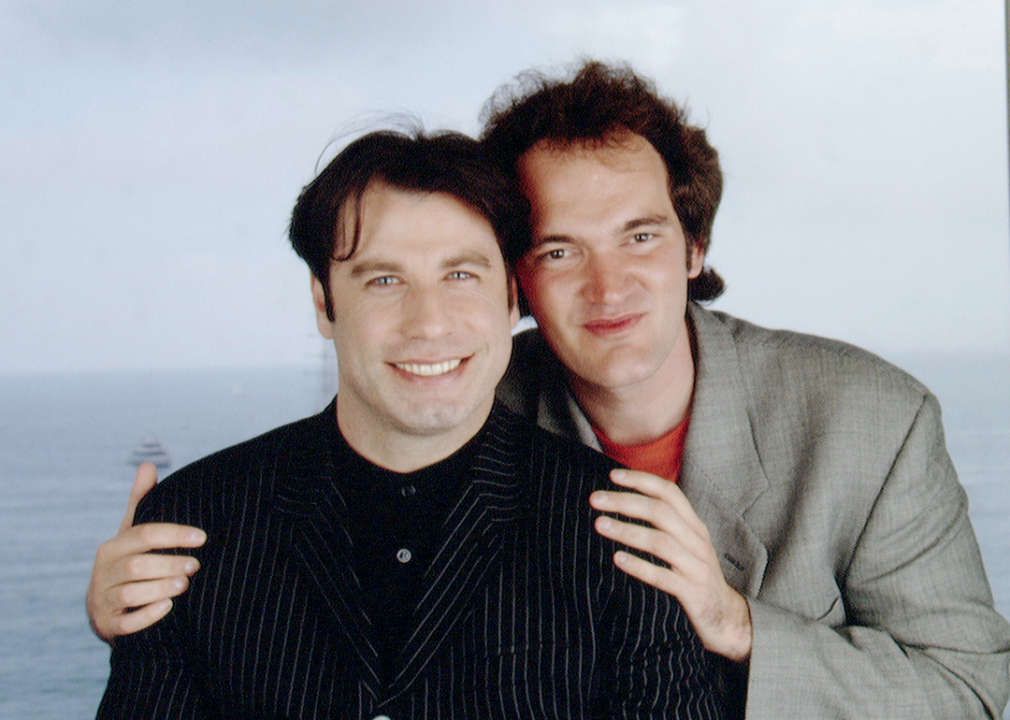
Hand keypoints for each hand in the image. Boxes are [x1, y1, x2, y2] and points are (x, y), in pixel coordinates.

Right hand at [86, 463, 206, 642]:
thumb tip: (147, 465)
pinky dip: (147, 615)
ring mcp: (103, 600)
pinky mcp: (107, 625)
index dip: (173, 534)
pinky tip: (169, 608)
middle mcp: (104, 572)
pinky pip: (125, 623)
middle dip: (168, 563)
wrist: (107, 610)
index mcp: (113, 547)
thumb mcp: (132, 534)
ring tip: (185, 584)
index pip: (143, 534)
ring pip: (129, 593)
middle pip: (136, 565)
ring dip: (160, 588)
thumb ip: (140, 502)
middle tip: (196, 564)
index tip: (202, 537)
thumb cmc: (128, 563)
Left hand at [590, 469, 752, 661]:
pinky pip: (664, 577)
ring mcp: (697, 567)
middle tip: (595, 499)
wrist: (726, 617)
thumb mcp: (687, 544)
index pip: (669, 493)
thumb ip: (666, 524)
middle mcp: (698, 541)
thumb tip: (626, 502)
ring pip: (661, 542)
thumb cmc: (695, 575)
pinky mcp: (693, 592)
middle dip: (625, 502)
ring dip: (627, 531)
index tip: (612, 476)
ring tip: (600, 524)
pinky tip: (618, 559)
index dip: (642, 481)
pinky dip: (640, 566)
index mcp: (694, 526)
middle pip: (660, 512)